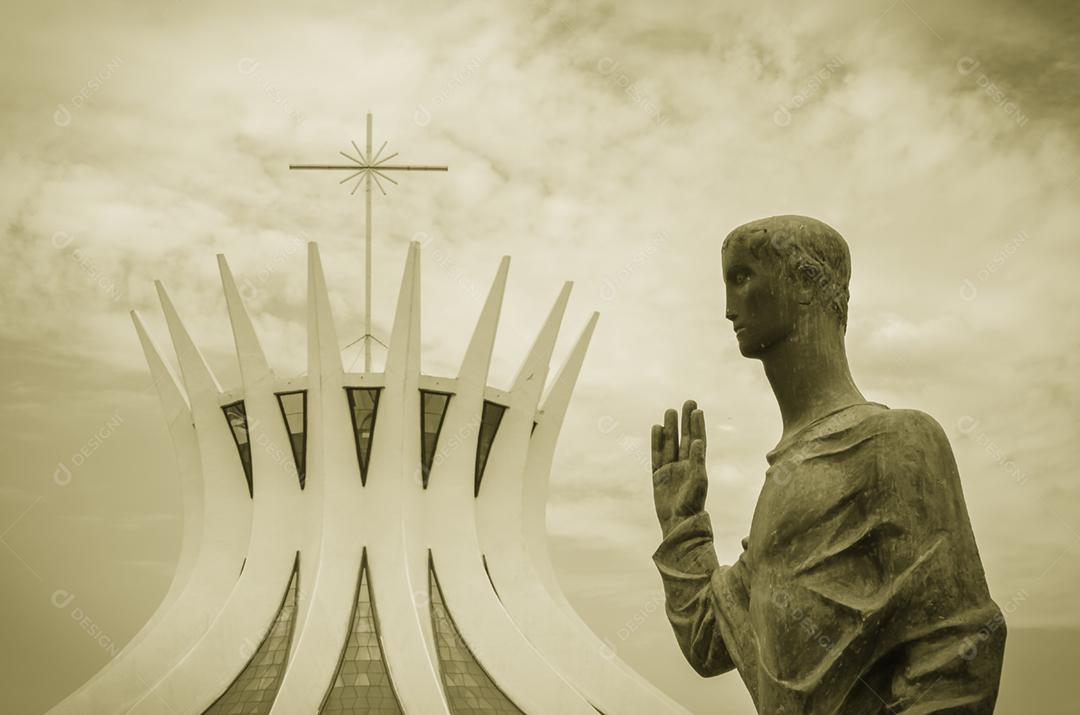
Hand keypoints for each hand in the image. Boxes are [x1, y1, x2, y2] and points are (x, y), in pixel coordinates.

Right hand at [652, 400, 707, 534]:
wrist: (678, 522)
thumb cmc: (692, 504)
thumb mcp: (698, 482)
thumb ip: (697, 461)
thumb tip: (697, 442)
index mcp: (697, 466)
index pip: (697, 440)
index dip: (697, 425)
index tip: (697, 410)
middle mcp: (684, 464)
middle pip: (684, 438)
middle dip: (685, 421)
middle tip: (687, 401)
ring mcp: (670, 469)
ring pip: (670, 443)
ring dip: (671, 427)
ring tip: (670, 410)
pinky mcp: (658, 475)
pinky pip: (657, 454)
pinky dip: (657, 441)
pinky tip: (657, 428)